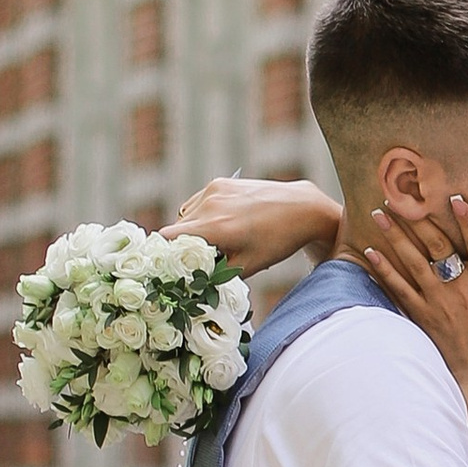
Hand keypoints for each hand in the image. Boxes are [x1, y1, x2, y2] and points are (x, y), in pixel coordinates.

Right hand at [173, 177, 341, 275]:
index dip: (167, 254)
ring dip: (192, 230)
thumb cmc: (277, 241)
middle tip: (203, 258)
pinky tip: (223, 223)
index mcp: (215, 226)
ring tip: (218, 240)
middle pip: (176, 229)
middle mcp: (210, 205)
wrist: (301, 208)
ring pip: (185, 216)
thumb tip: (190, 283)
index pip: (168, 238)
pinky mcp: (219, 183)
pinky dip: (201, 215)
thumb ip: (215, 274)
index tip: (173, 266)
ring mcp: (214, 190)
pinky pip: (197, 203)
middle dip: (184, 245)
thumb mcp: (248, 265)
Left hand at [363, 192, 467, 413]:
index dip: (467, 219)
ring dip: (396, 236)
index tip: (454, 196)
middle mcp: (462, 289)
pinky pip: (399, 288)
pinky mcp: (421, 315)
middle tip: (401, 195)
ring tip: (379, 213)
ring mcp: (439, 302)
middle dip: (419, 219)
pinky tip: (370, 252)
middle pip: (439, 246)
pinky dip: (384, 270)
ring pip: (413, 262)